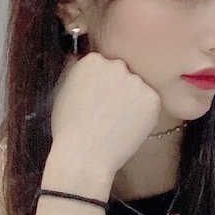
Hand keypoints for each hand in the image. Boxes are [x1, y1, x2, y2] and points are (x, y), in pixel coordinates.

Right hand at [50, 52, 162, 177]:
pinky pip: (150, 102)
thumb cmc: (69, 129)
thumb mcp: (62, 90)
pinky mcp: (152, 98)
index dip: (102, 83)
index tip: (99, 97)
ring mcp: (136, 81)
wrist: (85, 156)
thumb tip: (81, 58)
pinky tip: (129, 126)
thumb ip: (76, 70)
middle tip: (110, 110)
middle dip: (119, 87)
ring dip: (133, 100)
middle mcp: (116, 65)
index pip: (104, 64)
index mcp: (92, 60)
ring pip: (138, 88)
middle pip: (123, 72)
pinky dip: (145, 113)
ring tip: (118, 121)